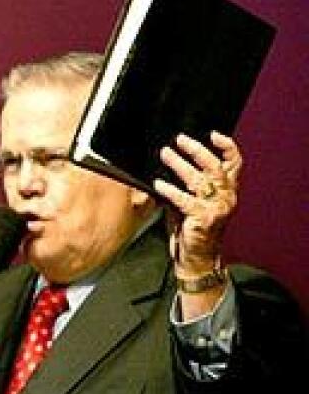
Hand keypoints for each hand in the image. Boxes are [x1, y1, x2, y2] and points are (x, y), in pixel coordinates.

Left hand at [153, 131, 240, 274]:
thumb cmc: (192, 229)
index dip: (226, 146)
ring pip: (199, 179)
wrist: (196, 259)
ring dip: (179, 164)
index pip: (234, 163)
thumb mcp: (191, 202)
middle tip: (179, 140)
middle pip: (215, 167)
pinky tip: (158, 184)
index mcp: (227, 191)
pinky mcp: (203, 219)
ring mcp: (216, 208)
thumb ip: (187, 184)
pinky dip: (169, 190)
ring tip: (165, 154)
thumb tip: (169, 161)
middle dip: (197, 150)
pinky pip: (184, 200)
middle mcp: (226, 197)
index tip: (212, 134)